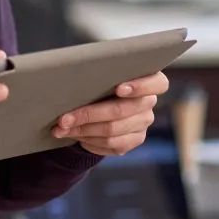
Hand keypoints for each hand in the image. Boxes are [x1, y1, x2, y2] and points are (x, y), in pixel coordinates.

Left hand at [51, 71, 169, 156]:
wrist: (100, 105)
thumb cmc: (99, 81)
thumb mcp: (101, 74)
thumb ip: (98, 74)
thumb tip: (69, 78)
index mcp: (149, 80)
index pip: (158, 83)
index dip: (139, 86)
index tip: (118, 88)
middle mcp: (149, 103)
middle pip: (121, 110)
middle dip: (88, 115)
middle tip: (63, 118)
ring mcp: (143, 124)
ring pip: (112, 131)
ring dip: (82, 130)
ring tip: (61, 129)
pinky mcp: (134, 140)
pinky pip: (110, 145)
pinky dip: (89, 140)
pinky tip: (74, 135)